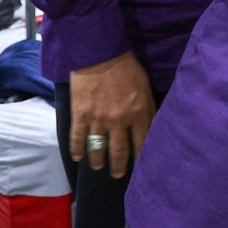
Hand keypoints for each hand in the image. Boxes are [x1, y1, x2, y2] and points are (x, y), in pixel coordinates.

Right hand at [69, 52, 155, 178]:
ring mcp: (99, 120)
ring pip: (98, 149)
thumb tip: (149, 124)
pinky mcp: (81, 115)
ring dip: (98, 161)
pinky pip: (78, 139)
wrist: (100, 53)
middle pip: (120, 152)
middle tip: (118, 175)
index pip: (142, 143)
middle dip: (119, 167)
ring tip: (98, 167)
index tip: (139, 167)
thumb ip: (147, 107)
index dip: (140, 158)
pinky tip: (78, 158)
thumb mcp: (144, 86)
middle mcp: (120, 121)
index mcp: (139, 113)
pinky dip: (77, 150)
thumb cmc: (126, 66)